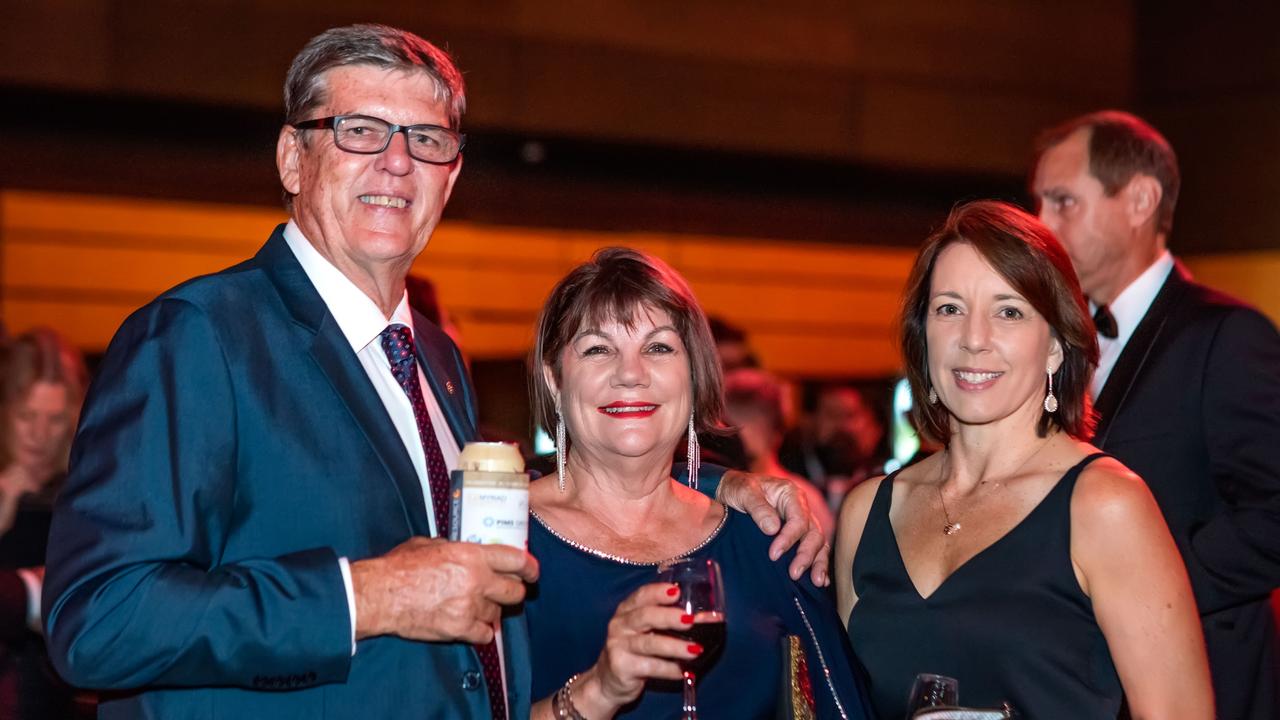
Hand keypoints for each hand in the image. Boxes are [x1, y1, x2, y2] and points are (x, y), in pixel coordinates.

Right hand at [350, 537, 537, 643]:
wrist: (380, 594)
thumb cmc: (400, 567)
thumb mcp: (430, 544)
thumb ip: (455, 548)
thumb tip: (465, 550)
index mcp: (472, 555)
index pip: (517, 560)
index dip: (530, 567)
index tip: (532, 572)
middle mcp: (476, 580)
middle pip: (515, 591)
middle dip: (513, 592)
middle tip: (505, 593)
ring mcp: (469, 606)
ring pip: (498, 613)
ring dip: (490, 611)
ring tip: (474, 607)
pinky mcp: (459, 628)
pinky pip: (484, 635)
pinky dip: (480, 632)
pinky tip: (469, 625)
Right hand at [574, 583, 700, 714]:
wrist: (608, 681)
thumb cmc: (634, 651)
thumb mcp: (646, 631)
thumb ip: (668, 622)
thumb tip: (706, 618)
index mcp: (627, 610)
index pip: (641, 595)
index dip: (658, 592)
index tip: (677, 591)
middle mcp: (620, 624)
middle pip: (644, 616)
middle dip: (668, 617)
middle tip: (690, 621)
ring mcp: (618, 646)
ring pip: (648, 644)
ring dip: (674, 646)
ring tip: (695, 650)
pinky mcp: (621, 667)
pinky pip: (649, 667)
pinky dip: (669, 669)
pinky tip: (682, 671)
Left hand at [716, 469, 828, 584]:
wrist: (731, 489)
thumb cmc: (738, 488)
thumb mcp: (743, 492)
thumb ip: (758, 508)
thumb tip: (773, 529)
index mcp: (790, 494)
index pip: (798, 520)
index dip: (789, 539)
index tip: (774, 555)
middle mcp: (800, 507)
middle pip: (813, 533)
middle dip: (806, 555)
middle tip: (794, 573)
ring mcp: (801, 520)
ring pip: (818, 542)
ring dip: (818, 562)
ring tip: (816, 581)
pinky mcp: (798, 533)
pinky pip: (815, 548)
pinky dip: (818, 562)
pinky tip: (821, 579)